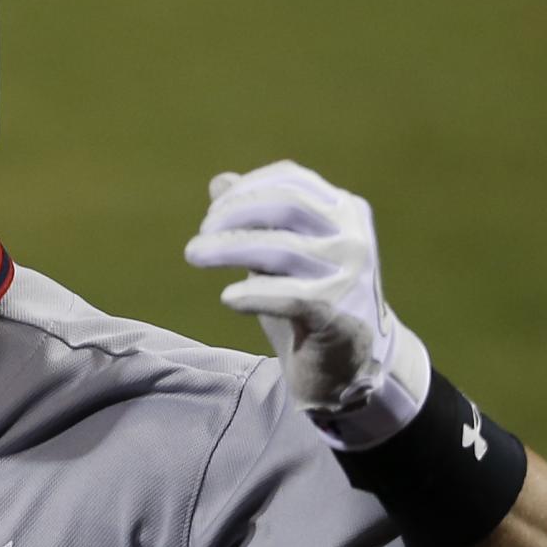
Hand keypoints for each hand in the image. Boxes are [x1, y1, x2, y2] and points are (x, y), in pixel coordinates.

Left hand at [182, 160, 429, 447]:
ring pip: (280, 249)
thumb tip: (220, 181)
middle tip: (198, 240)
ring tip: (195, 256)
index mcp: (345, 212)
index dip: (245, 190)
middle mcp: (352, 237)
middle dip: (232, 217)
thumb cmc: (312, 303)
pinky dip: (252, 294)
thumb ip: (258, 221)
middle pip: (284, 207)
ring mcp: (349, 275)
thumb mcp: (284, 256)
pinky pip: (289, 296)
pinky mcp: (337, 313)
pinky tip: (228, 298)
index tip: (212, 214)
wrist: (350, 367)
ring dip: (228, 250)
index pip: (291, 180)